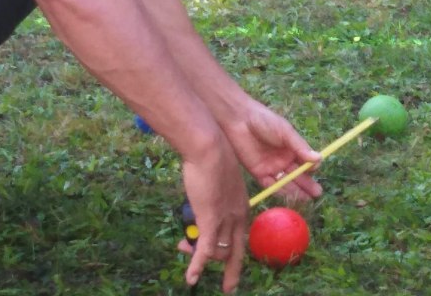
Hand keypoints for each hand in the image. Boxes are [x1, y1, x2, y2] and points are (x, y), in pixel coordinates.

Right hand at [177, 136, 249, 292]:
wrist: (209, 149)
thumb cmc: (211, 162)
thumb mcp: (216, 185)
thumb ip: (212, 201)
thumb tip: (202, 211)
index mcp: (242, 206)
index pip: (239, 237)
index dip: (230, 250)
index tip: (223, 260)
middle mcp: (238, 215)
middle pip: (233, 250)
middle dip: (228, 269)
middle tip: (223, 283)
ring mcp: (226, 218)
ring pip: (217, 251)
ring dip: (199, 259)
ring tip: (188, 263)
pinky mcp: (211, 218)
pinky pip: (205, 249)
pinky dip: (197, 265)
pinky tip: (191, 279)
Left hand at [221, 99, 323, 202]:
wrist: (240, 120)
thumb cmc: (266, 121)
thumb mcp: (286, 132)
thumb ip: (300, 147)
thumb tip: (319, 158)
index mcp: (292, 148)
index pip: (305, 162)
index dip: (311, 167)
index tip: (316, 170)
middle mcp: (284, 159)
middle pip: (297, 175)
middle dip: (307, 184)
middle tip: (317, 194)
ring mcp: (271, 167)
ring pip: (286, 182)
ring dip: (295, 190)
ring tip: (307, 199)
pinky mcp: (258, 172)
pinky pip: (270, 185)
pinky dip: (279, 190)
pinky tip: (288, 196)